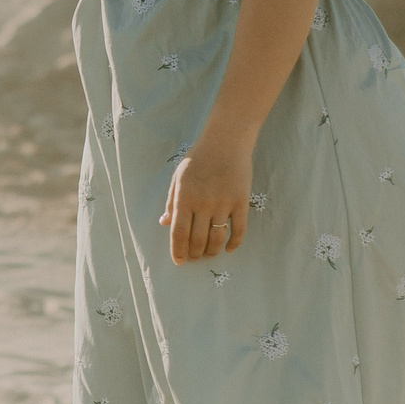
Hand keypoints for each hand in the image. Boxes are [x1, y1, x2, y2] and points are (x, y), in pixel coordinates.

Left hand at [159, 137, 252, 264]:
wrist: (226, 142)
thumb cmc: (198, 159)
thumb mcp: (178, 178)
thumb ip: (171, 202)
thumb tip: (164, 223)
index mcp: (184, 198)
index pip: (178, 234)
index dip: (178, 252)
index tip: (179, 262)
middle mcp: (203, 204)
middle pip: (197, 240)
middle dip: (194, 254)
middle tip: (194, 258)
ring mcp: (223, 204)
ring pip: (217, 239)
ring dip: (212, 251)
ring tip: (208, 254)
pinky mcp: (241, 202)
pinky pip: (238, 230)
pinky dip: (234, 243)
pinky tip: (229, 249)